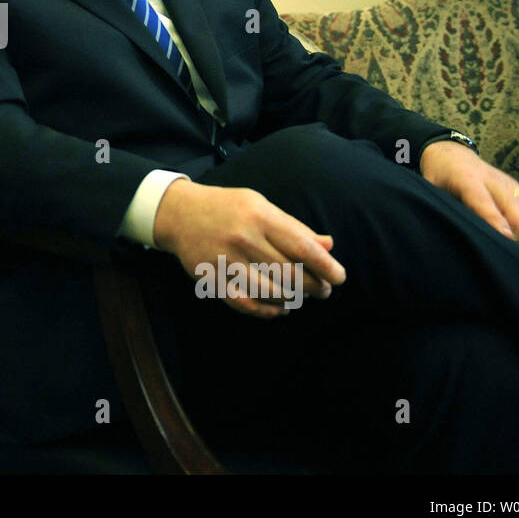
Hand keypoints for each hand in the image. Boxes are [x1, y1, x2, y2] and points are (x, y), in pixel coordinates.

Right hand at [152, 179, 346, 318]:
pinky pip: (245, 303)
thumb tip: (328, 246)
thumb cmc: (228, 208)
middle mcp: (243, 238)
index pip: (301, 248)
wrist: (179, 213)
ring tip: (301, 299)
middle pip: (289, 273)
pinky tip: (279, 308)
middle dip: (313, 287)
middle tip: (322, 290)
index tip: (339, 278)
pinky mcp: (212, 278)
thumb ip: (294, 227)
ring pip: (269, 291)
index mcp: (260, 217)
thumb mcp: (262, 206)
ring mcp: (226, 260)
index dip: (325, 266)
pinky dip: (267, 311)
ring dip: (292, 300)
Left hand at [419, 140, 518, 252]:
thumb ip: (436, 204)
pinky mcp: (514, 186)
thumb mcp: (429, 187)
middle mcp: (491, 178)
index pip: (481, 200)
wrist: (450, 153)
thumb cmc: (438, 175)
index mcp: (466, 178)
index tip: (507, 236)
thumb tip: (434, 228)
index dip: (494, 218)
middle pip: (510, 202)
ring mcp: (506, 181)